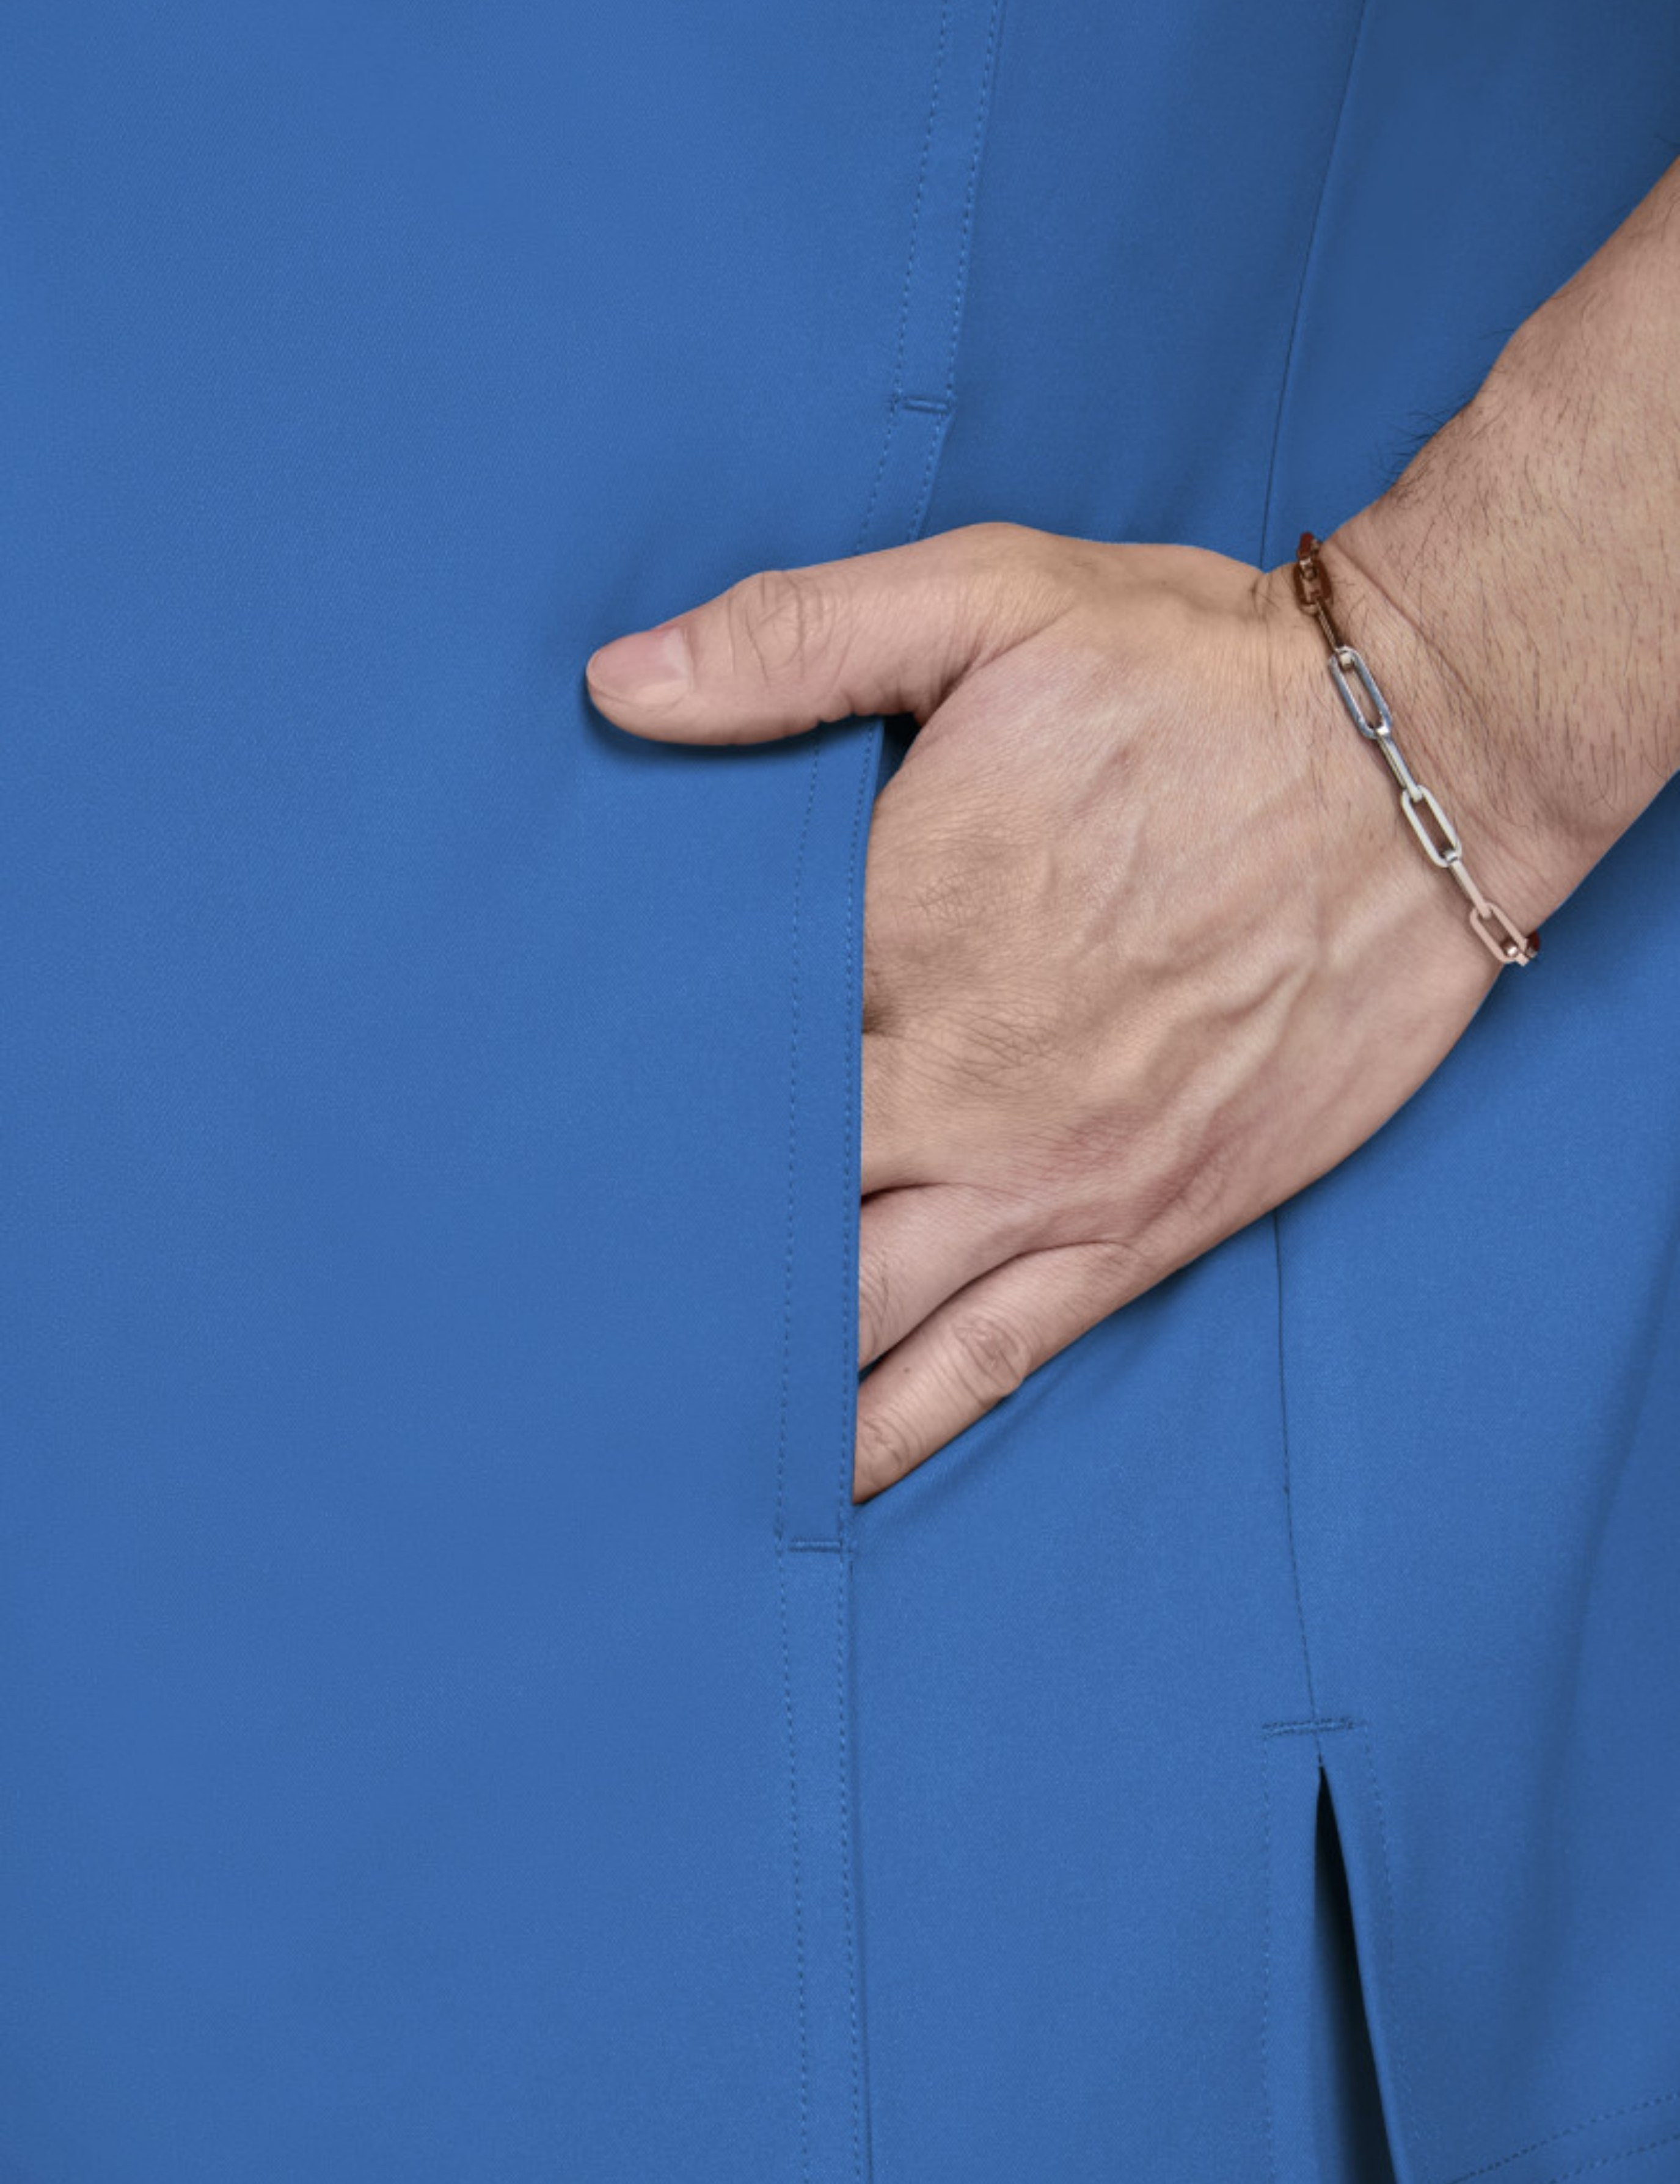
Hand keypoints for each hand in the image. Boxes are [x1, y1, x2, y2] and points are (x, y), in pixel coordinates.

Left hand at [585, 521, 1559, 1501]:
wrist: (1417, 764)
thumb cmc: (1197, 678)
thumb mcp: (991, 601)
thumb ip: (794, 642)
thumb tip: (618, 685)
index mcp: (894, 932)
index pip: (709, 1051)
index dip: (609, 1102)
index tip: (522, 1136)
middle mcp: (957, 1081)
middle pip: (759, 1205)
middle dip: (651, 1258)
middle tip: (535, 1307)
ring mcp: (1049, 1175)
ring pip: (855, 1314)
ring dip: (743, 1371)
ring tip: (631, 1428)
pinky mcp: (1138, 1229)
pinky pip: (989, 1366)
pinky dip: (896, 1434)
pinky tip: (820, 1480)